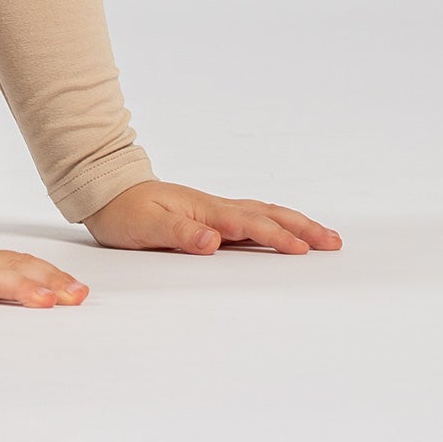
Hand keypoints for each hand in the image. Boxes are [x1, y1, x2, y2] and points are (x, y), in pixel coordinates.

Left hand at [82, 179, 340, 255]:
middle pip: (267, 214)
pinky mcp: (211, 218)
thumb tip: (214, 241)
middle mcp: (215, 208)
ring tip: (324, 238)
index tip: (303, 249)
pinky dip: (276, 224)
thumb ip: (179, 234)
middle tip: (334, 242)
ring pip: (264, 214)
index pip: (249, 225)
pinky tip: (285, 233)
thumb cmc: (125, 212)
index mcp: (205, 211)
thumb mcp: (145, 227)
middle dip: (302, 228)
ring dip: (295, 224)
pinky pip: (253, 220)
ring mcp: (215, 211)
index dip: (276, 237)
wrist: (108, 192)